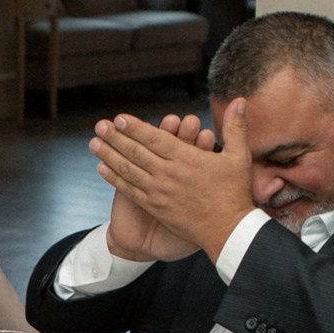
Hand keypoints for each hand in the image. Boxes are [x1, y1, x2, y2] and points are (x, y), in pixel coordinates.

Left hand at [93, 100, 257, 261]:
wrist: (227, 232)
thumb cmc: (235, 193)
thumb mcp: (239, 157)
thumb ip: (235, 127)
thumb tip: (240, 100)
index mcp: (187, 158)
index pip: (155, 137)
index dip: (134, 127)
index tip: (118, 118)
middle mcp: (169, 173)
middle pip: (136, 151)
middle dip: (115, 137)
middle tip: (99, 125)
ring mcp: (159, 191)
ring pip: (129, 169)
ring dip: (109, 155)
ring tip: (93, 143)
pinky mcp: (155, 207)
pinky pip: (130, 189)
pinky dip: (115, 178)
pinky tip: (101, 169)